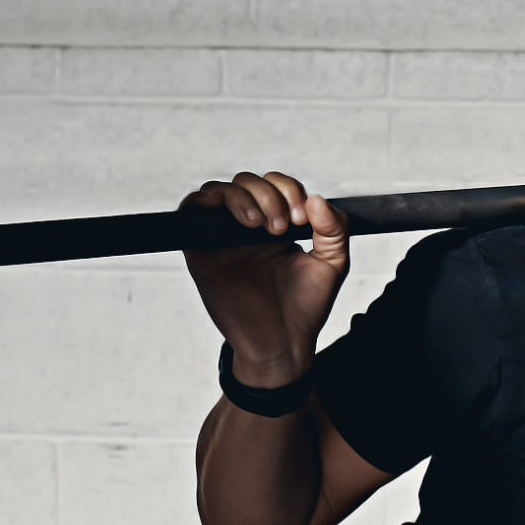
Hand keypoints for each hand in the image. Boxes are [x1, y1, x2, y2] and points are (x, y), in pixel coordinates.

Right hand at [182, 170, 349, 388]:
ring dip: (242, 197)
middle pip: (247, 181)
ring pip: (219, 190)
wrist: (282, 342)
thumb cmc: (304, 307)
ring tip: (260, 224)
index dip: (289, 190)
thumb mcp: (332, 264)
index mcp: (277, 224)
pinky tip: (234, 220)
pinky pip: (190, 211)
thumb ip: (334, 228)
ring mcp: (222, 238)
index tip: (302, 218)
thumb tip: (317, 198)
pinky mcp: (200, 252)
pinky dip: (205, 201)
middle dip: (269, 194)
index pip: (276, 185)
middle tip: (281, 226)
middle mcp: (248, 227)